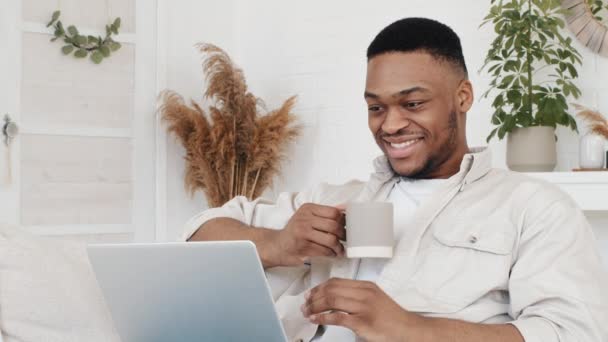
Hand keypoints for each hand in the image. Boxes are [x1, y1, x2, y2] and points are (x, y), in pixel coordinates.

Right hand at [269, 203, 345, 266]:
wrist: (277, 246)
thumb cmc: (295, 232)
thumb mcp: (307, 216)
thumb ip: (324, 213)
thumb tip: (345, 209)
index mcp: (308, 209)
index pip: (334, 212)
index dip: (343, 221)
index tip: (346, 227)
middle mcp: (304, 219)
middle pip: (334, 226)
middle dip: (343, 235)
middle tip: (344, 239)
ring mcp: (303, 233)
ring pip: (331, 239)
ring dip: (338, 247)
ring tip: (339, 249)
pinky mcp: (303, 247)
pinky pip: (325, 251)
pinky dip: (331, 254)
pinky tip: (331, 254)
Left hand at [301, 278, 423, 341]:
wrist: (407, 329)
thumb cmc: (391, 317)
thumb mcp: (374, 298)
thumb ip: (356, 295)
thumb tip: (334, 298)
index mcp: (365, 286)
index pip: (336, 282)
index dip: (319, 287)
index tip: (310, 293)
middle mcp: (364, 293)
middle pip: (331, 289)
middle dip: (314, 296)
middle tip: (305, 303)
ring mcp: (363, 307)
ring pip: (332, 301)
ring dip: (315, 307)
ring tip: (307, 312)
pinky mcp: (363, 322)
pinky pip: (337, 317)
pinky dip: (323, 318)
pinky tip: (316, 319)